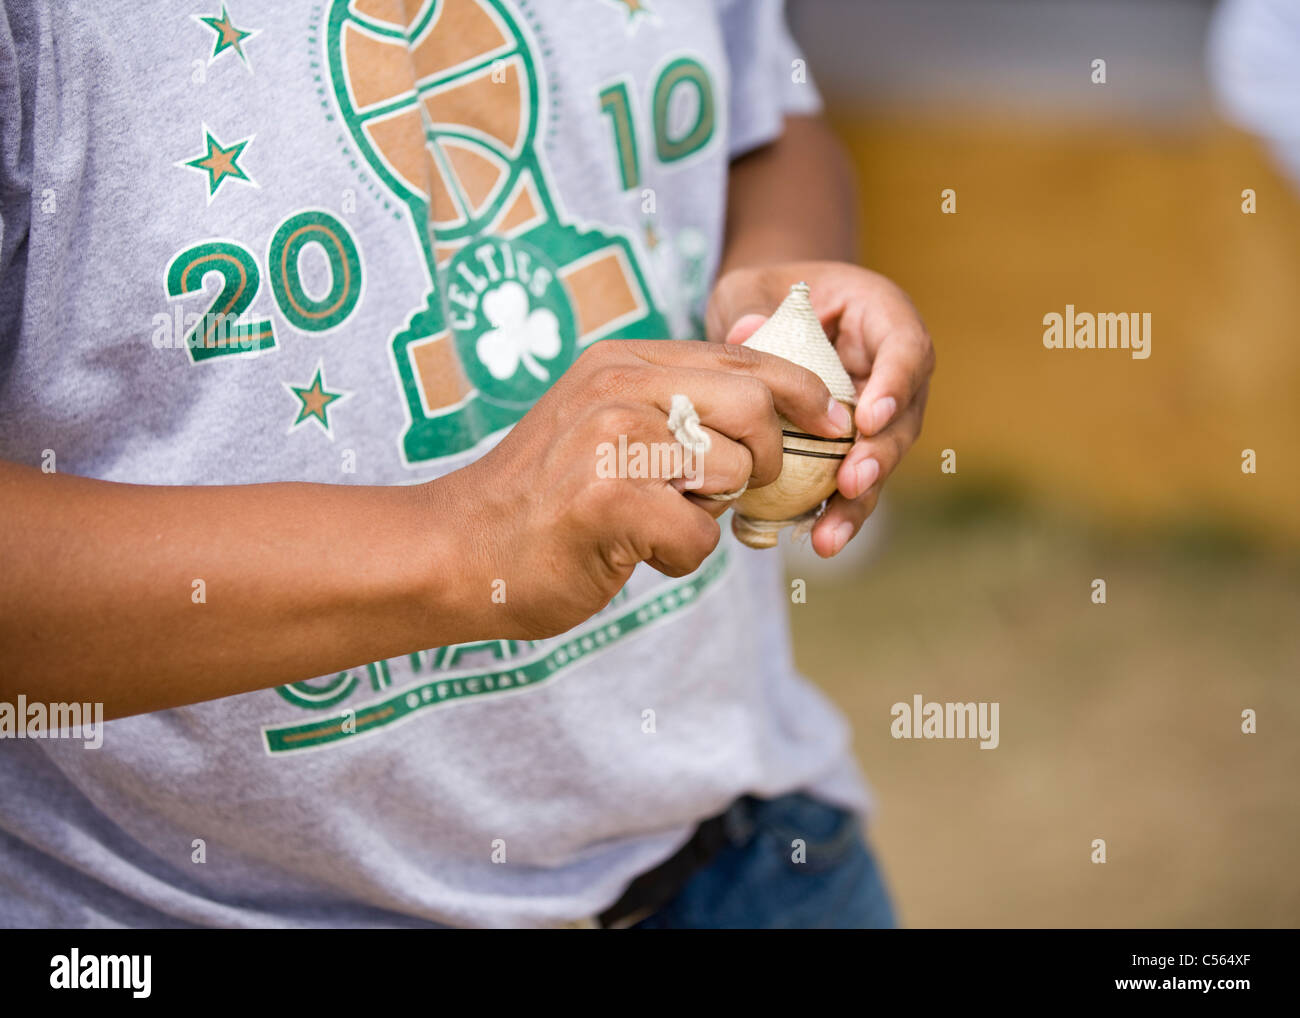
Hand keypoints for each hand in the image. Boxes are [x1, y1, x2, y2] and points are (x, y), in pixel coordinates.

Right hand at [446, 338, 852, 638]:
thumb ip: (676, 408)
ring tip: (651, 519)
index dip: (803, 391)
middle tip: (734, 491)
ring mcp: (613, 436)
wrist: (454, 551)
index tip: (833, 421)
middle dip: (770, 458)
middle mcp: (621, 384)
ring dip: (707, 514)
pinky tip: (628, 550)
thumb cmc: (542, 500)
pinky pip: (698, 538)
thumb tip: (772, 416)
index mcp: (625, 361)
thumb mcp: (604, 424)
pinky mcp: (610, 497)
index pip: (746, 359)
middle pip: (757, 405)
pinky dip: (675, 558)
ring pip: (734, 474)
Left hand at [706, 261, 934, 557]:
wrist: (766, 316)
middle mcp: (892, 368)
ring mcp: (878, 412)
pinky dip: (835, 512)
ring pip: (882, 460)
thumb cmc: (765, 294)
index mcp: (882, 315)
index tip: (870, 418)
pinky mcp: (855, 447)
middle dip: (879, 455)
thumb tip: (746, 333)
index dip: (894, 384)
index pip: (905, 347)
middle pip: (903, 416)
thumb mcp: (751, 287)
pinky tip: (816, 541)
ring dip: (858, 500)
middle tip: (851, 483)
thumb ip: (752, 306)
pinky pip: (852, 481)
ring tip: (829, 536)